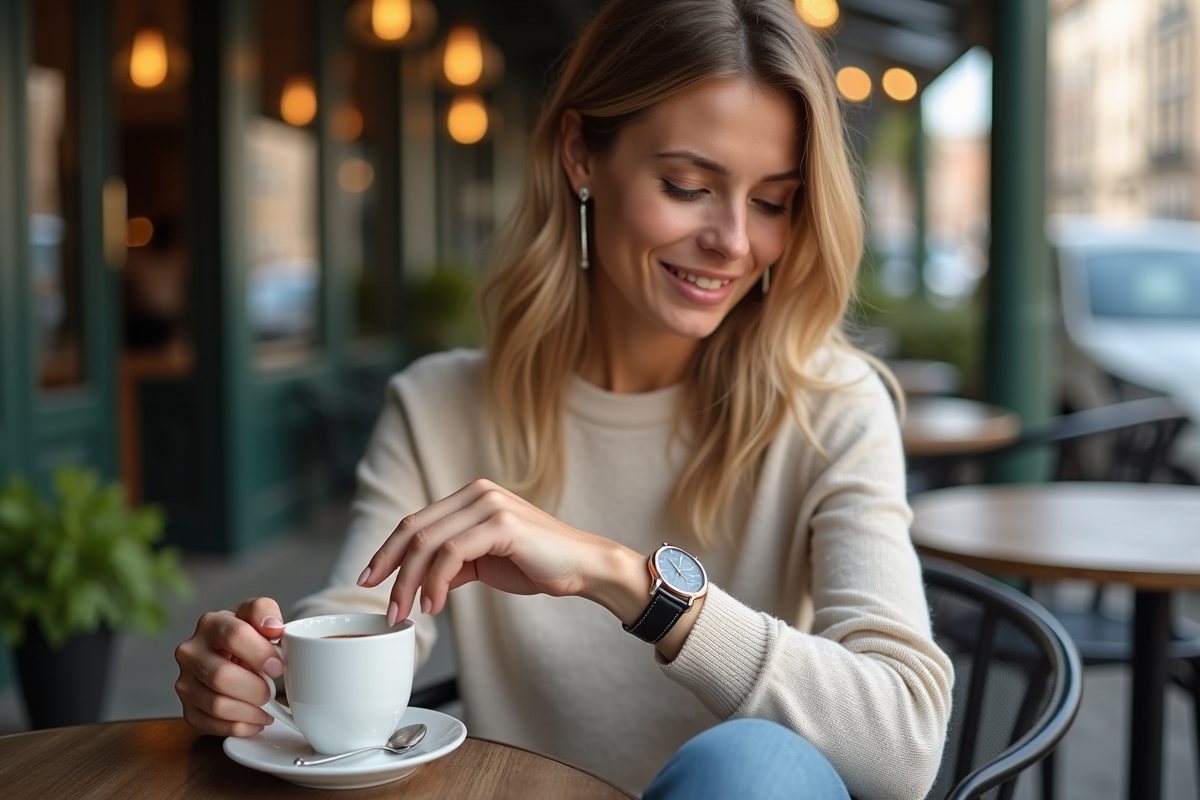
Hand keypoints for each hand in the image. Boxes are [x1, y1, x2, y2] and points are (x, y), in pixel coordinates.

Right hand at [174, 597, 285, 736]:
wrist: (230, 653)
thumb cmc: (247, 634)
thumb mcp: (258, 614)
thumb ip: (266, 611)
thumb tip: (273, 627)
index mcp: (210, 624)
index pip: (235, 636)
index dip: (261, 654)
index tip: (278, 666)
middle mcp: (190, 652)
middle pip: (222, 676)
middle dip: (255, 688)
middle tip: (271, 690)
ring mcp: (184, 682)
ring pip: (216, 704)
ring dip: (249, 711)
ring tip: (267, 709)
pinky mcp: (187, 708)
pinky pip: (210, 725)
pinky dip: (239, 727)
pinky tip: (255, 721)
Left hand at [358, 478, 637, 623]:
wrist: (583, 566)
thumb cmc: (538, 564)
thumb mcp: (486, 561)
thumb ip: (453, 563)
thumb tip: (419, 582)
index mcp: (471, 496)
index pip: (415, 521)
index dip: (387, 551)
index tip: (369, 579)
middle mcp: (477, 493)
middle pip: (414, 529)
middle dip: (390, 570)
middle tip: (384, 605)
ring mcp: (489, 505)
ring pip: (428, 543)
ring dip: (410, 583)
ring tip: (406, 613)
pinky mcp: (502, 523)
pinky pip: (452, 554)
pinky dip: (435, 583)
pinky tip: (434, 605)